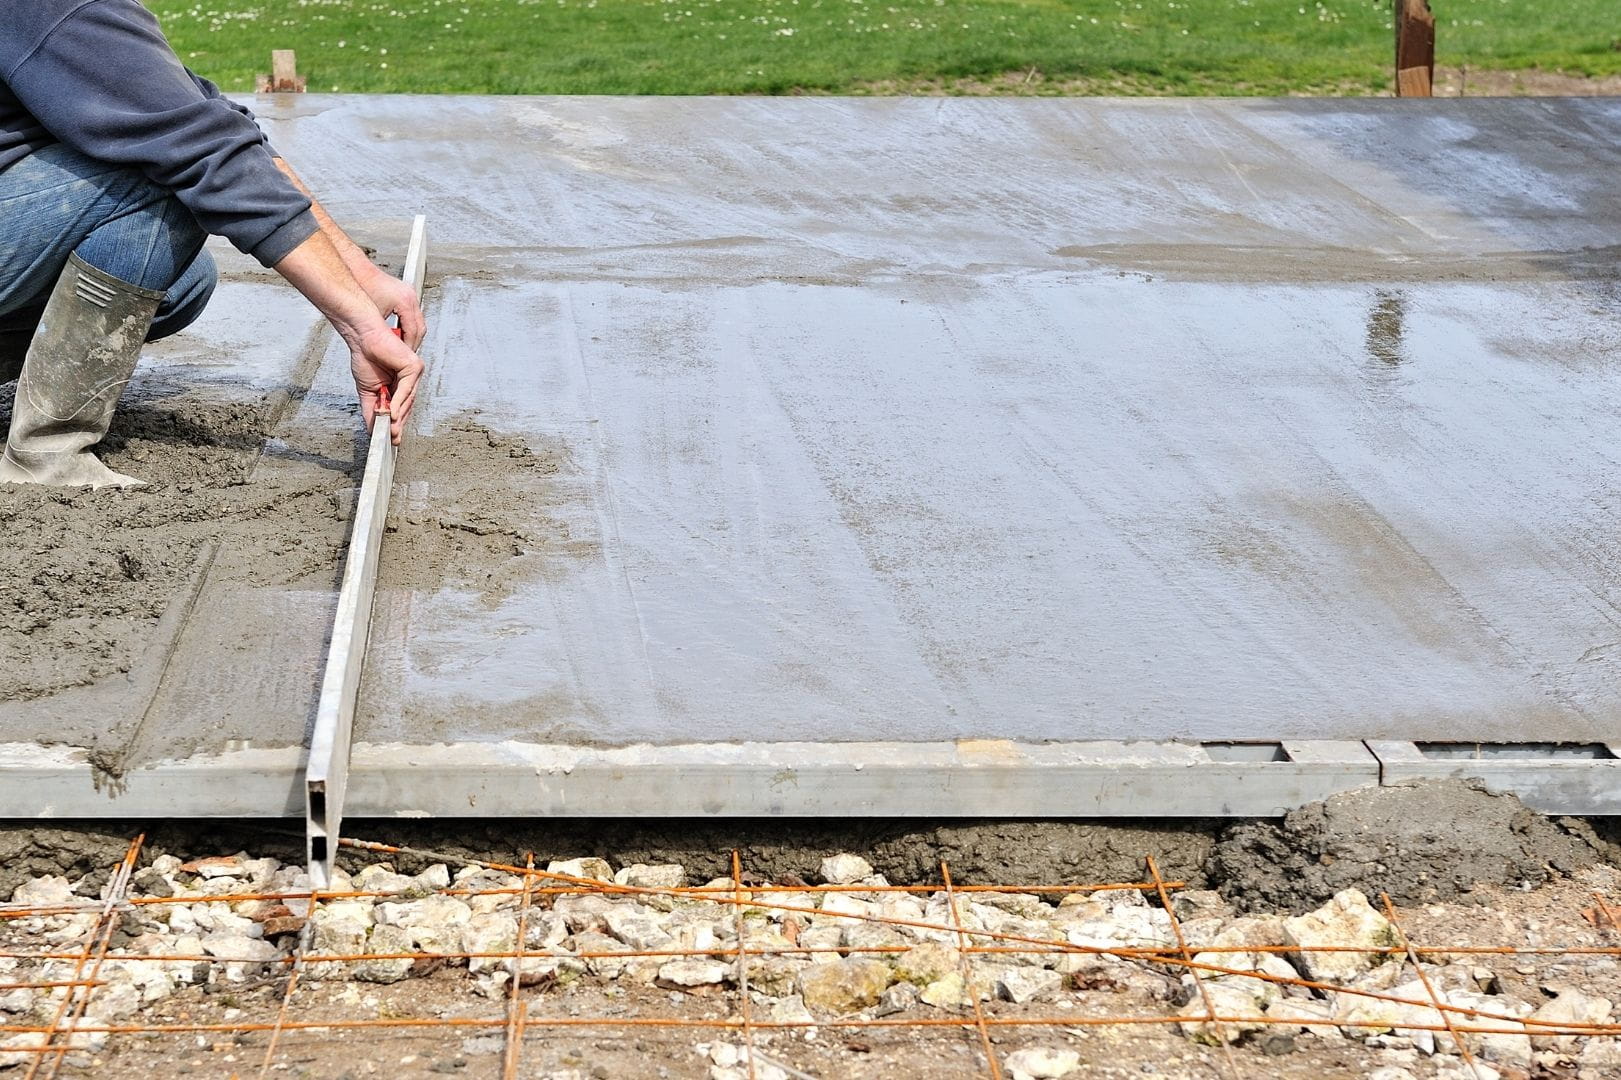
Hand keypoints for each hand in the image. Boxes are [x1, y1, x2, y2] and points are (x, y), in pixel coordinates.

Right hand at [350, 325, 423, 444]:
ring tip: (390, 429)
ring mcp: (414, 372)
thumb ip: (372, 409)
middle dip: (398, 424)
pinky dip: (398, 402)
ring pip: (407, 400)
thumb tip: (373, 429)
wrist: (362, 337)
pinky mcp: (414, 366)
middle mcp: (410, 379)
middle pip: (407, 406)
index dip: (397, 424)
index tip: (392, 440)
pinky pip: (406, 389)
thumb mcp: (367, 391)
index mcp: (401, 383)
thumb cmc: (365, 357)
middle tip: (391, 438)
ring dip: (398, 417)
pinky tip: (391, 413)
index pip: (402, 408)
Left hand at [359, 265, 426, 349]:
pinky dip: (405, 327)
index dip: (408, 347)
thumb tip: (391, 349)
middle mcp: (410, 297)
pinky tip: (396, 333)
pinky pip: (410, 317)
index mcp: (406, 301)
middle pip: (420, 328)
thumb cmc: (361, 287)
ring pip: (417, 323)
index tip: (403, 357)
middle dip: (412, 343)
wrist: (356, 270)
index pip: (415, 331)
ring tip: (400, 346)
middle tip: (403, 355)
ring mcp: (408, 295)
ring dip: (409, 336)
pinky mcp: (403, 295)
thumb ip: (385, 333)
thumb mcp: (373, 316)